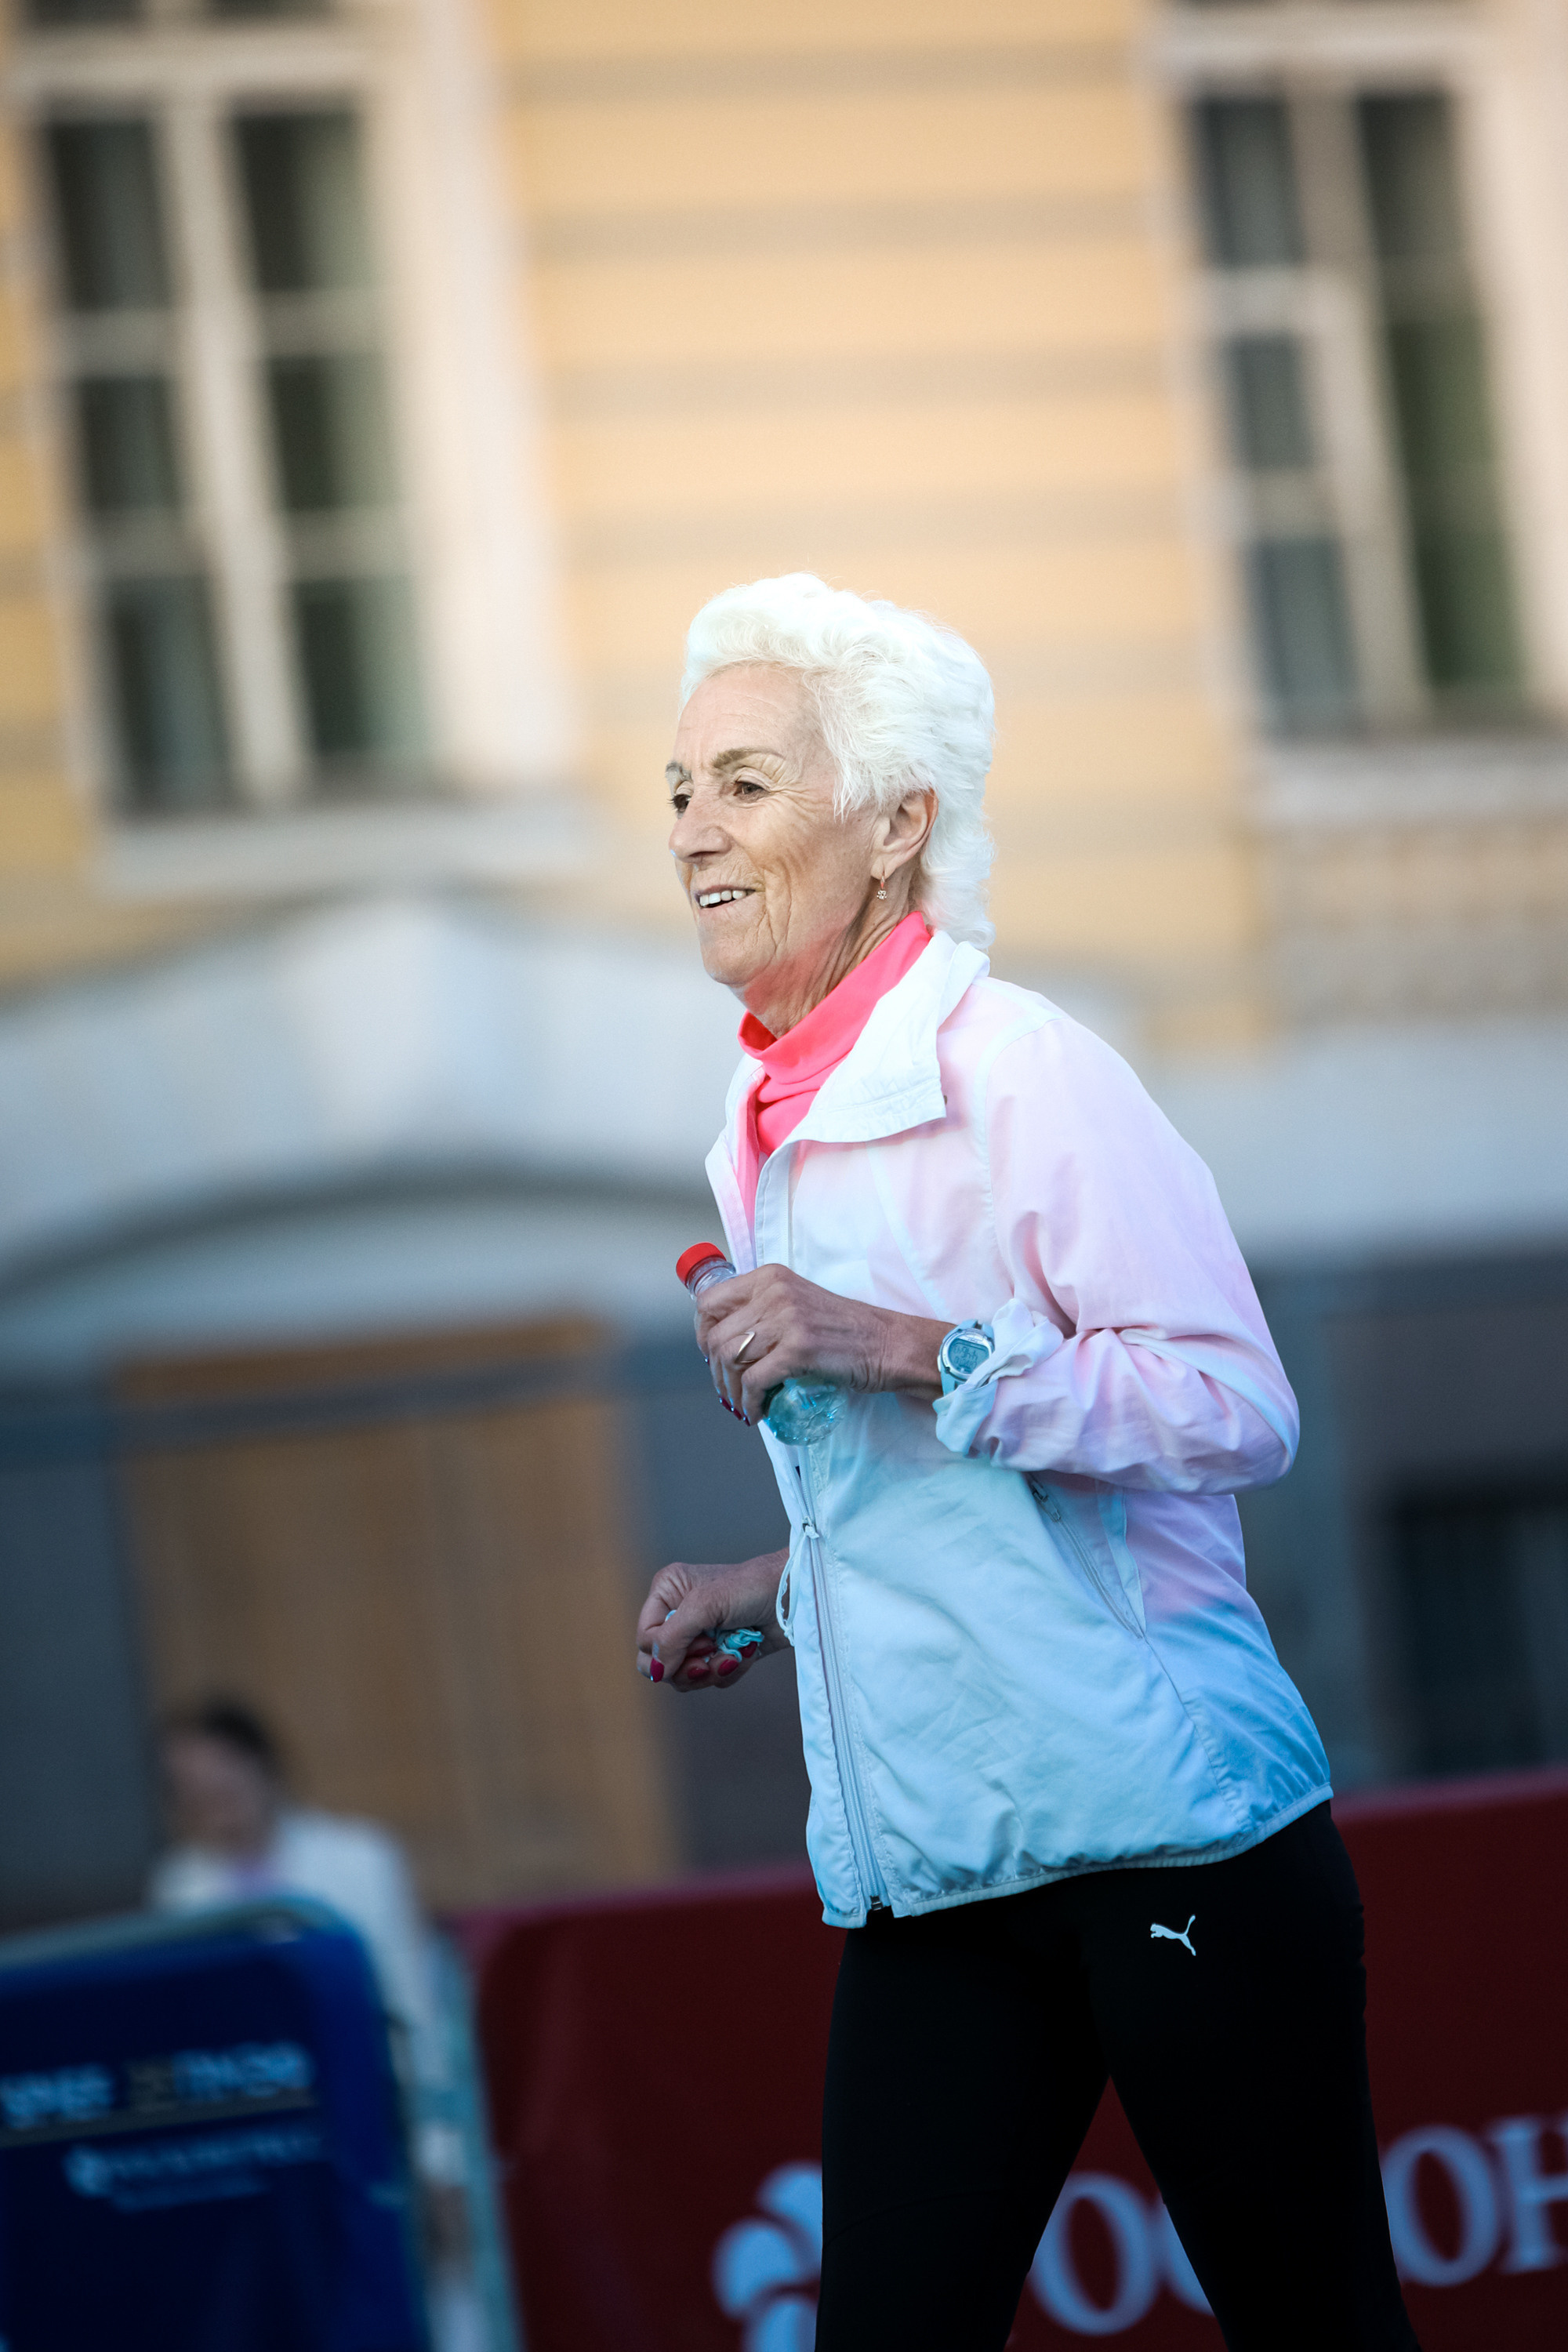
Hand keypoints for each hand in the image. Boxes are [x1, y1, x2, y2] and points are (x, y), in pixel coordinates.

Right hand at [637, 1551, 788, 1690]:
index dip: (666, 1650)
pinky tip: (744, 1652)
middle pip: (660, 1664)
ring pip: (685, 1677)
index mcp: (666, 1593)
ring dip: (712, 1669)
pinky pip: (711, 1679)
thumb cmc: (750, 1587)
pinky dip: (729, 1670)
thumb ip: (672, 1639)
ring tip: (733, 1654)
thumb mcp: (704, 1606)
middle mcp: (679, 1615)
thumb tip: (655, 1673)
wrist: (793, 1596)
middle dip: (689, 1666)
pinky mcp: (721, 1652)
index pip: (645, 1639)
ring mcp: (700, 1636)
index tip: (699, 1639)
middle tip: (710, 1656)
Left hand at [694, 1264, 947, 1423]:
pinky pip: (754, 1382)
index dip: (703, 1334)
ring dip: (731, 1391)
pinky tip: (758, 1412)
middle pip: (716, 1337)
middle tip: (730, 1389)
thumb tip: (724, 1342)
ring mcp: (787, 1319)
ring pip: (730, 1360)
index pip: (710, 1302)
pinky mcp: (798, 1349)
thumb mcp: (798, 1305)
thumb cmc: (846, 1331)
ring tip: (744, 1403)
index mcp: (770, 1278)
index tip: (712, 1356)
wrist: (888, 1344)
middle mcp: (774, 1293)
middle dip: (717, 1372)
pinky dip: (750, 1403)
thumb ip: (764, 1312)